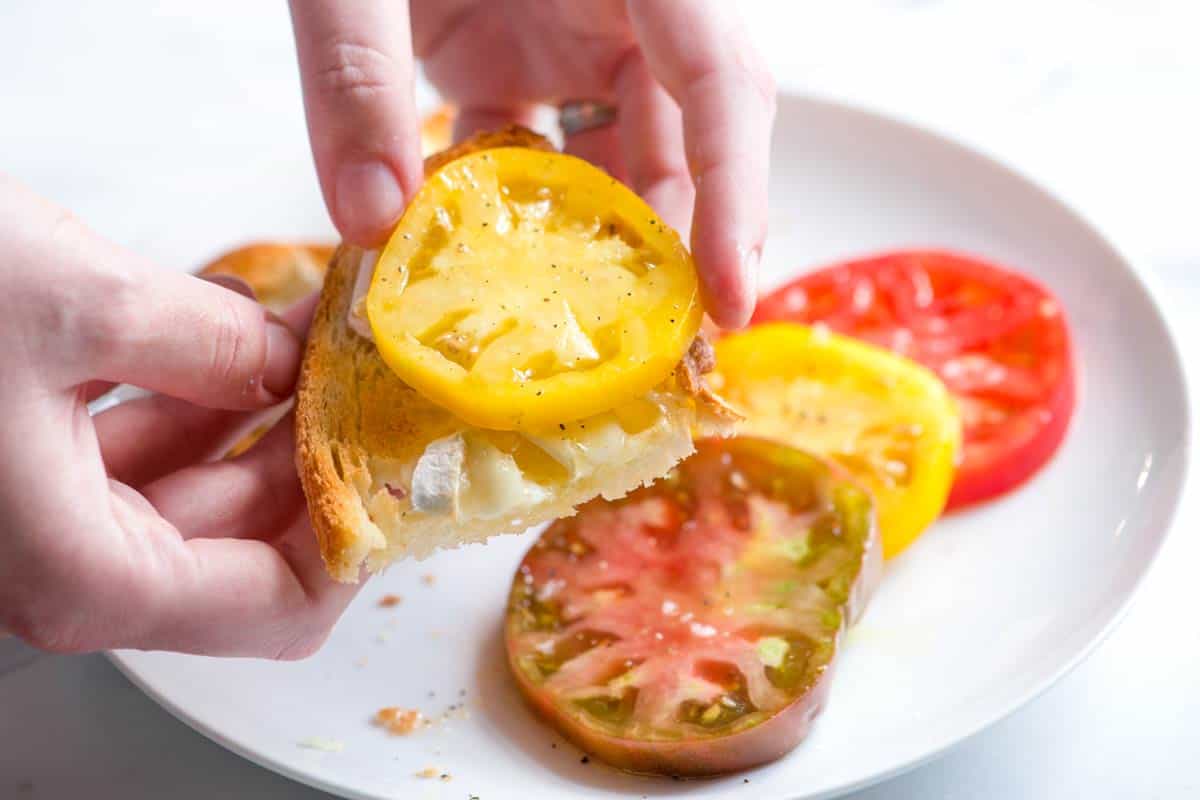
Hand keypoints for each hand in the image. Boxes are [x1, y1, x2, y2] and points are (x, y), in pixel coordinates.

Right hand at [0, 176, 356, 657]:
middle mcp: (56, 570)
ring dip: (259, 422)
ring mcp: (29, 522)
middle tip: (375, 385)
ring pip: (190, 495)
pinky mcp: (10, 467)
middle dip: (315, 461)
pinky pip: (130, 454)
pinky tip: (233, 339)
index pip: (280, 607)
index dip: (358, 539)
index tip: (402, 459)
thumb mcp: (68, 300)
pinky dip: (190, 400)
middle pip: (243, 547)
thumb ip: (205, 342)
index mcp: (80, 575)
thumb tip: (281, 359)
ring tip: (318, 344)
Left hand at [289, 0, 775, 327]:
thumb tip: (374, 223)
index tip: (728, 299)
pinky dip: (522, 211)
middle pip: (691, 133)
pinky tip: (488, 265)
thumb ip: (357, 76)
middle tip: (661, 347)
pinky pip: (549, 148)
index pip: (717, 77)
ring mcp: (576, 31)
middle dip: (683, 240)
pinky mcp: (523, 56)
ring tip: (574, 329)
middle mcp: (625, 4)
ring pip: (622, 152)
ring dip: (598, 240)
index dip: (735, 190)